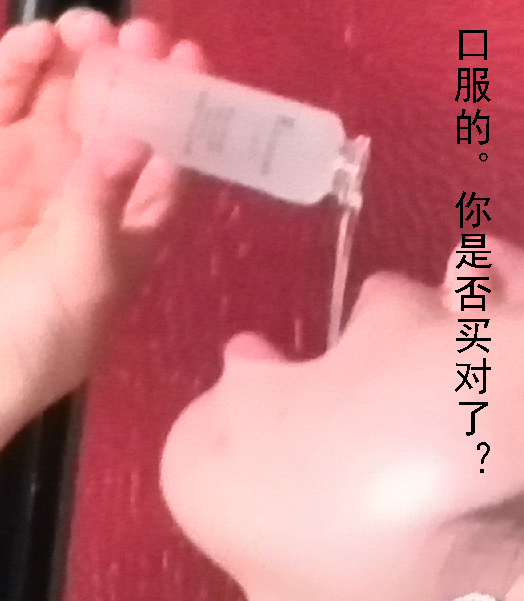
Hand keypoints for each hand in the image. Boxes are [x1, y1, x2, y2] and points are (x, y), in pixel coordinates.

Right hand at [0, 10, 204, 445]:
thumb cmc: (44, 334)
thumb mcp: (86, 275)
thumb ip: (103, 205)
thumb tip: (134, 138)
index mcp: (136, 224)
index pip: (172, 159)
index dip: (186, 112)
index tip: (192, 62)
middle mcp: (95, 192)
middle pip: (122, 120)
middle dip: (133, 74)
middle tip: (141, 35)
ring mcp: (40, 173)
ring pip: (66, 103)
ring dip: (81, 63)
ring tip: (92, 29)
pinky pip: (7, 107)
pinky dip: (18, 72)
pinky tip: (39, 43)